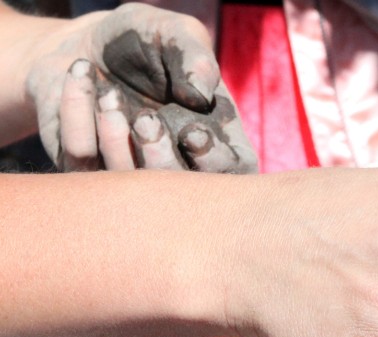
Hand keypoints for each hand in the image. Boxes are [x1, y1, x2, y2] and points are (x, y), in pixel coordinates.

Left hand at [26, 3, 254, 172]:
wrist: (84, 40)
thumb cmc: (144, 40)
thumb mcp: (177, 34)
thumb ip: (195, 59)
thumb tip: (199, 96)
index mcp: (215, 138)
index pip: (232, 174)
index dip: (215, 163)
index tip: (192, 131)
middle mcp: (177, 163)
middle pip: (178, 195)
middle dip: (159, 160)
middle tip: (146, 119)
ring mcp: (130, 172)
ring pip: (126, 186)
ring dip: (114, 138)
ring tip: (107, 92)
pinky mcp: (85, 167)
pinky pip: (80, 160)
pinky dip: (78, 116)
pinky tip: (80, 76)